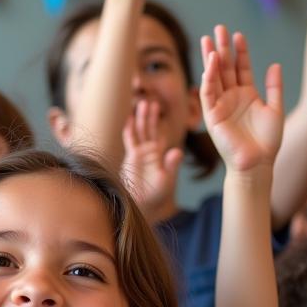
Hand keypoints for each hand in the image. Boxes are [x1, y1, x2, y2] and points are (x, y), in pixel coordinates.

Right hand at [121, 98, 182, 220]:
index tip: (160, 106)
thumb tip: (178, 151)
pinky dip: (128, 130)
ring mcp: (138, 154)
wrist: (142, 205)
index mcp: (160, 154)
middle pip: (149, 128)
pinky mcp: (130, 158)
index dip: (160, 121)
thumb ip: (171, 165)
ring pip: (139, 132)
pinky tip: (128, 119)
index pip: (160, 133)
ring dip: (140, 119)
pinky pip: (129, 141)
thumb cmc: (156, 195)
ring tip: (142, 104)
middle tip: (151, 100)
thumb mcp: (166, 179)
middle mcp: (149, 151)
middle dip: (149, 115)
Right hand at [199, 26, 282, 174]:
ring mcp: (220, 107)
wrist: (257, 164)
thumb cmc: (267, 142)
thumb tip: (275, 65)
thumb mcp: (275, 109)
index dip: (240, 52)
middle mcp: (231, 98)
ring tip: (209, 39)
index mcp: (246, 95)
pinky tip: (210, 64)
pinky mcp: (212, 117)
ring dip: (211, 59)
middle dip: (221, 48)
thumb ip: (274, 87)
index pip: (241, 68)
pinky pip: (208, 95)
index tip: (239, 35)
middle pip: (224, 68)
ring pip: (214, 78)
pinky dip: (208, 79)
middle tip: (219, 28)